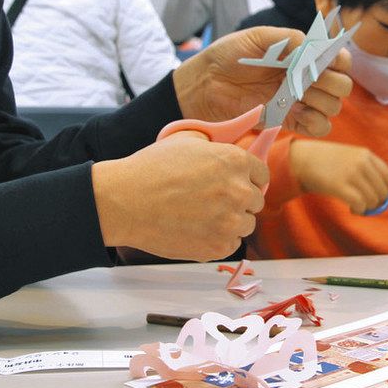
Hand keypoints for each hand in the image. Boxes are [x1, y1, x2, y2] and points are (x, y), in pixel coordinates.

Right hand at [91, 133, 268, 260]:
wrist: (125, 201)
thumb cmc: (151, 169)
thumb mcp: (186, 140)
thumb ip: (214, 143)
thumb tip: (223, 147)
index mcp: (235, 161)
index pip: (262, 174)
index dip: (248, 179)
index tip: (237, 184)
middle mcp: (239, 191)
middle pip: (255, 201)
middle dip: (239, 201)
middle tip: (213, 201)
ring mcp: (230, 221)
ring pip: (246, 224)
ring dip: (231, 222)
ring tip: (202, 216)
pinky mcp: (218, 247)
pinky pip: (231, 244)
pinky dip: (218, 240)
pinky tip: (197, 230)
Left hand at [174, 27, 352, 136]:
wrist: (204, 84)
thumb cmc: (228, 55)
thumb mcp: (257, 38)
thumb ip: (289, 40)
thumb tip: (315, 48)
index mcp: (302, 55)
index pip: (338, 59)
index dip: (340, 61)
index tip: (329, 61)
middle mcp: (306, 78)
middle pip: (342, 86)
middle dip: (330, 83)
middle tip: (305, 79)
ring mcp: (298, 101)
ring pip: (333, 107)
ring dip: (322, 101)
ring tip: (297, 95)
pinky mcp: (288, 121)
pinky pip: (318, 128)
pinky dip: (316, 122)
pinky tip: (298, 113)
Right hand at [290, 140, 387, 214]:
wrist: (303, 159)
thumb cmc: (326, 161)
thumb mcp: (351, 157)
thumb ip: (367, 170)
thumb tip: (383, 193)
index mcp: (367, 155)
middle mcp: (362, 163)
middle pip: (382, 191)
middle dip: (378, 202)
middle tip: (366, 205)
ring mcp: (352, 173)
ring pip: (373, 200)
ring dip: (366, 207)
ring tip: (356, 204)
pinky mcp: (341, 185)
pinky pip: (360, 204)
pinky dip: (359, 210)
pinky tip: (351, 208)